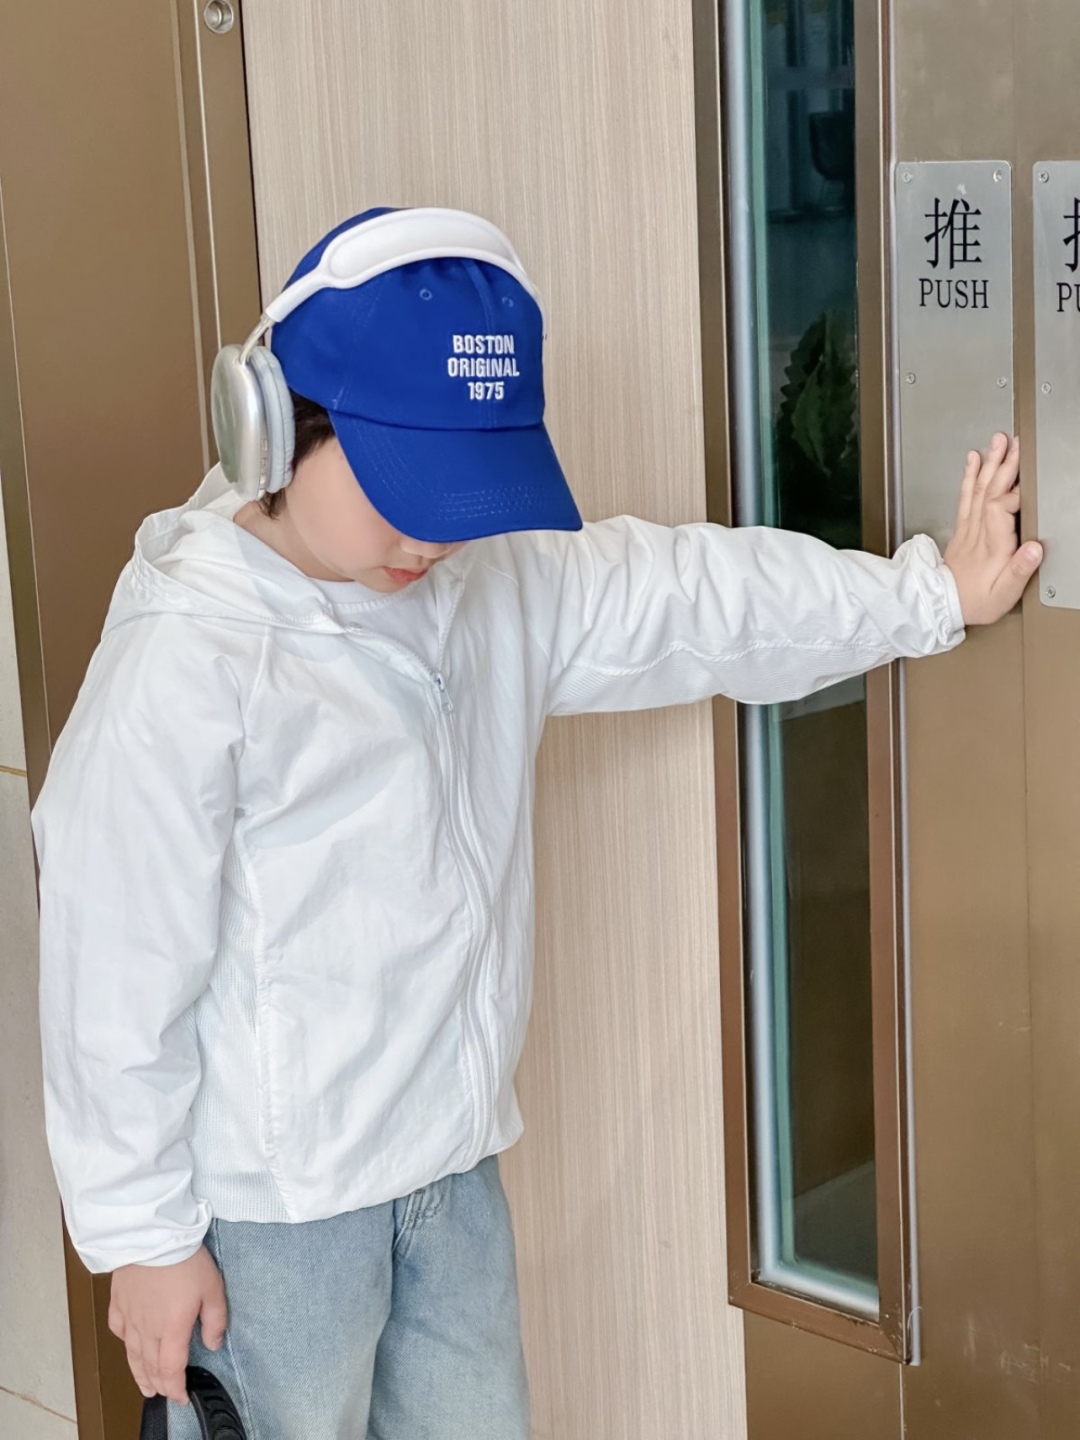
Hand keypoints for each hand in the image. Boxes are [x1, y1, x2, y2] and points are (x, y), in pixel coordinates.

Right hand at [109, 1246, 226, 1403]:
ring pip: (132, 1354)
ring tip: (144, 1385)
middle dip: (158, 1384)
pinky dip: (124, 1342)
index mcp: (172, 1330)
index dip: (176, 1388)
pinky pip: (118, 1328)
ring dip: (138, 1373)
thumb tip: (214, 1344)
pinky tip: (127, 1344)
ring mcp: (130, 1316)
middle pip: (150, 1366)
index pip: (172, 1370)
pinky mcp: (118, 1301)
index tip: (181, 1397)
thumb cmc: (185, 1259)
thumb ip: (215, 1320)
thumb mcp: (213, 1288)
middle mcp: (147, 1329)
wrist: (152, 1235)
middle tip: (162, 1393)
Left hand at [943, 433, 1041, 625]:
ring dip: (989, 463)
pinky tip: (974, 459)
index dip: (1014, 493)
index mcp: (993, 545)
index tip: (1028, 482)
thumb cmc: (977, 600)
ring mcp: (969, 527)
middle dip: (1003, 465)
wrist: (944, 605)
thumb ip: (1020, 570)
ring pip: (979, 489)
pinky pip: (966, 496)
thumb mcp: (1004, 593)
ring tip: (997, 442)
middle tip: (1013, 442)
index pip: (1000, 508)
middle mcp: (979, 532)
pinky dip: (970, 475)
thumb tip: (1035, 548)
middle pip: (990, 491)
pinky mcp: (963, 528)